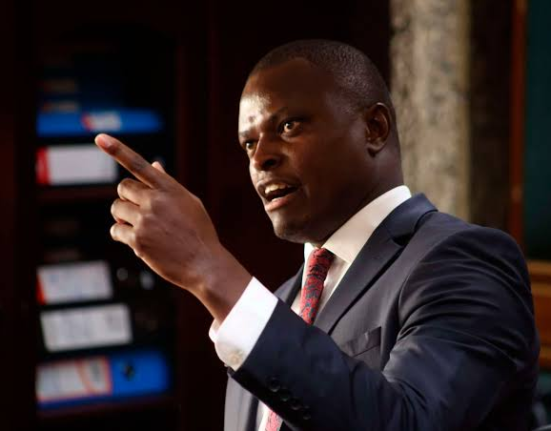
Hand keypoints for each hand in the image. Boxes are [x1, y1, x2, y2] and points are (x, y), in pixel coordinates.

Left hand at [95, 134, 250, 320]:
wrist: (204, 264)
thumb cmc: (198, 232)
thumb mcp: (189, 203)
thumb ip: (168, 184)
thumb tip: (154, 164)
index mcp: (170, 189)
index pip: (139, 164)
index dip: (118, 150)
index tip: (99, 138)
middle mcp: (156, 201)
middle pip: (123, 188)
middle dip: (127, 198)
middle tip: (141, 212)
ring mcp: (145, 220)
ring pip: (117, 208)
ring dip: (123, 217)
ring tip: (142, 228)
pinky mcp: (137, 240)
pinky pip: (116, 230)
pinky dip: (122, 235)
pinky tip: (139, 242)